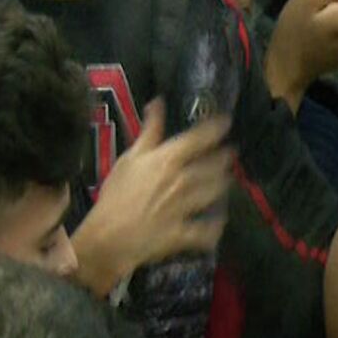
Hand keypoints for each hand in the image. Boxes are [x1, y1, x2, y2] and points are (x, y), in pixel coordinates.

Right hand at [73, 101, 232, 295]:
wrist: (107, 235)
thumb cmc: (115, 194)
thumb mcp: (129, 158)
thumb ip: (150, 131)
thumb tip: (159, 102)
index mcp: (168, 160)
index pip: (201, 137)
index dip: (217, 128)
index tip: (227, 122)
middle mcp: (183, 181)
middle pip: (215, 165)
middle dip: (225, 158)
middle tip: (229, 154)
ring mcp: (187, 207)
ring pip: (217, 192)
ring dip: (224, 185)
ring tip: (226, 180)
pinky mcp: (186, 232)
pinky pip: (209, 230)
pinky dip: (216, 227)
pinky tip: (219, 222)